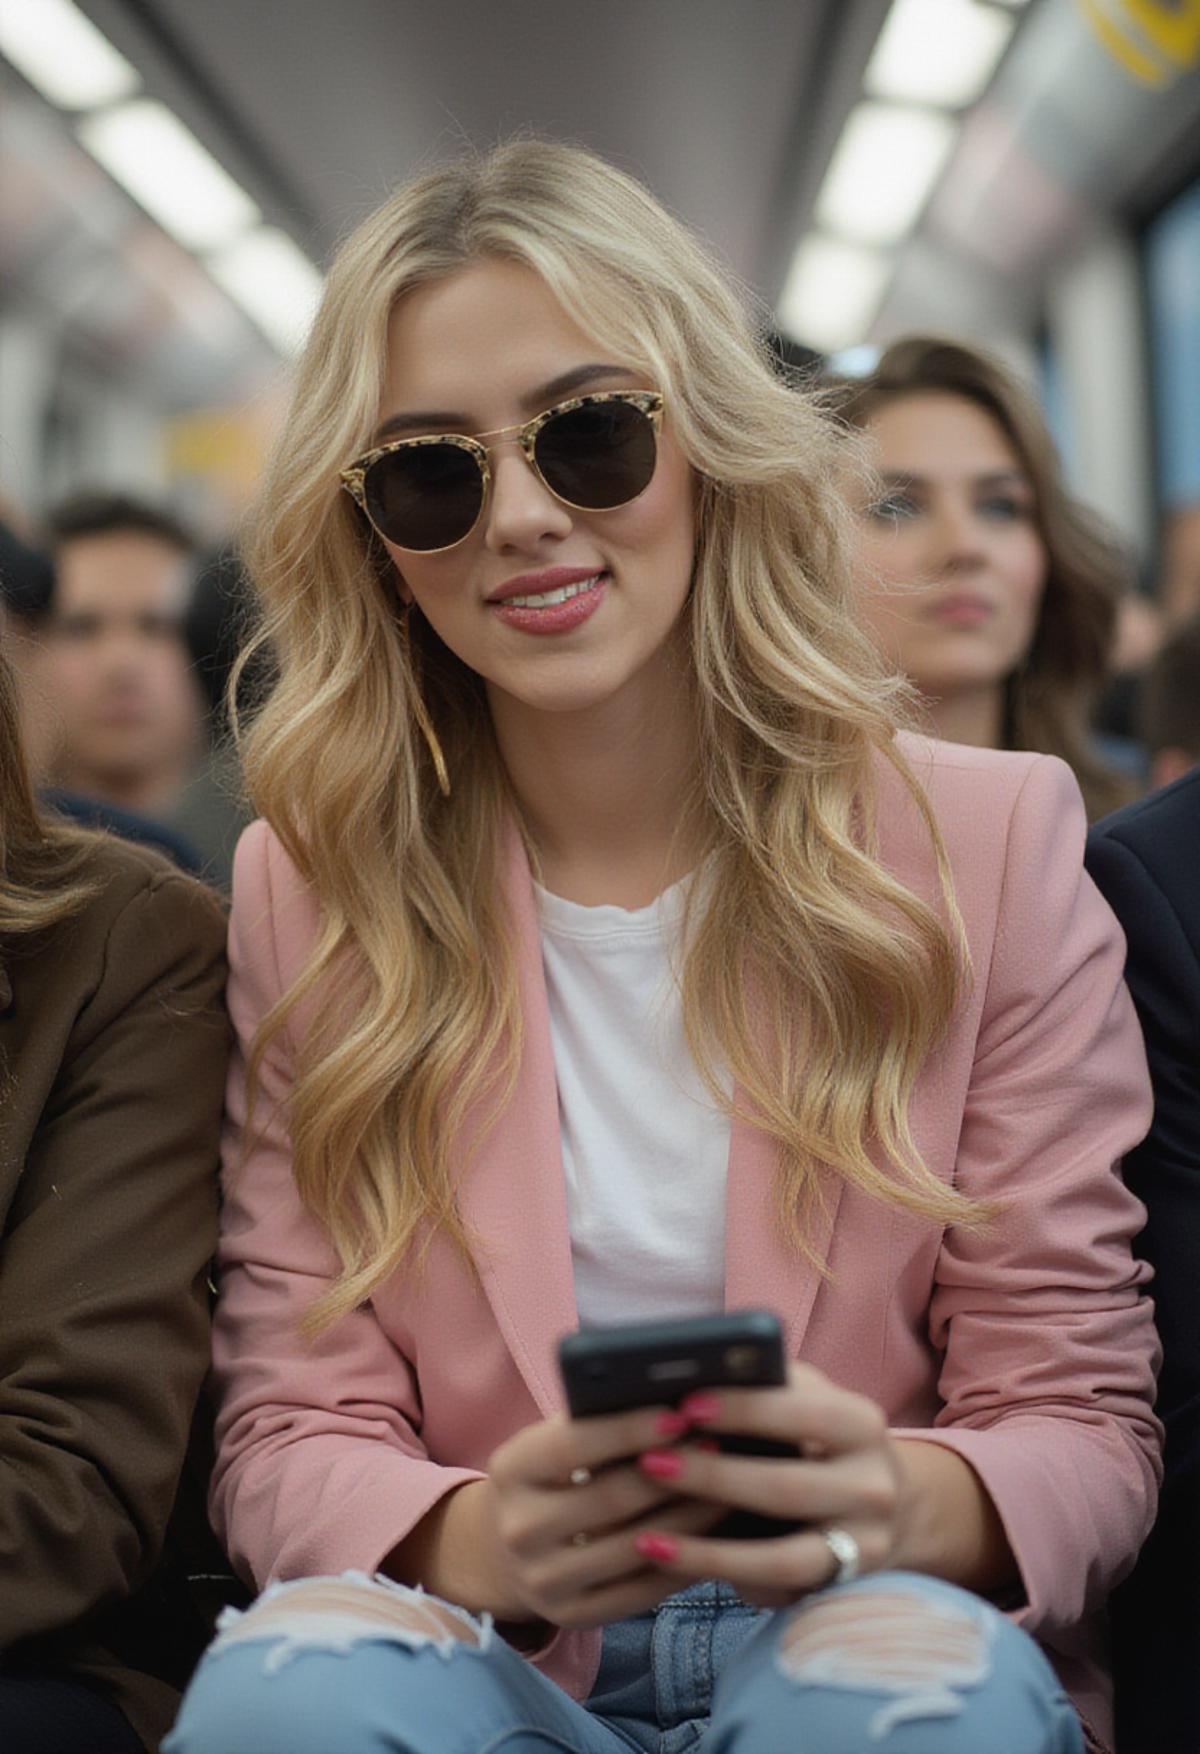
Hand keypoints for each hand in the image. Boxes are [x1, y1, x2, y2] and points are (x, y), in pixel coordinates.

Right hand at [482, 1405, 726, 1628]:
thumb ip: (596, 1423)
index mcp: (512, 1470)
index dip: (629, 1429)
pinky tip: (713, 1534)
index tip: (679, 1414)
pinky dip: (684, 1559)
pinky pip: (643, 1590)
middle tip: (717, 1447)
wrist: (506, 1549)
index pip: (573, 1445)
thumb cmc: (552, 1476)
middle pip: (612, 1498)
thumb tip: (673, 1401)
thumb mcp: (552, 1444)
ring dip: (691, 1515)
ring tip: (728, 1486)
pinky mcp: (572, 1616)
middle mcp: (520, 1528)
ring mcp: (543, 1579)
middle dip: (673, 1470)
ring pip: (636, 1546)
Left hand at [626, 1363, 909, 1606]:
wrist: (881, 1500)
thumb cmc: (815, 1432)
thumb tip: (691, 1375)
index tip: (686, 1405)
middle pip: (787, 1488)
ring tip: (647, 1538)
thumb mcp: (805, 1398)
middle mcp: (873, 1489)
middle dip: (713, 1478)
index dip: (744, 1410)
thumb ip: (765, 1385)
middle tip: (651, 1463)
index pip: (803, 1413)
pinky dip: (720, 1577)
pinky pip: (772, 1591)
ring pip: (781, 1558)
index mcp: (862, 1425)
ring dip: (708, 1549)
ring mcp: (861, 1547)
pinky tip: (672, 1564)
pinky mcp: (836, 1588)